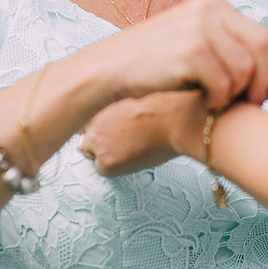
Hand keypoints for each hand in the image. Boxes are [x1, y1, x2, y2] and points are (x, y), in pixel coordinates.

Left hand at [80, 91, 200, 176]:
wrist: (178, 118)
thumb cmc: (168, 105)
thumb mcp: (137, 98)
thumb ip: (121, 108)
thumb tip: (123, 120)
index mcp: (98, 100)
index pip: (89, 120)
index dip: (106, 127)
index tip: (118, 130)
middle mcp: (92, 120)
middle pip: (89, 137)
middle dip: (104, 141)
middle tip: (126, 141)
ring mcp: (96, 141)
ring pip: (96, 154)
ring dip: (110, 154)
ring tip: (135, 148)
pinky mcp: (106, 160)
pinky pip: (104, 170)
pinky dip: (118, 168)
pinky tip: (135, 156)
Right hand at [101, 0, 267, 109]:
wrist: (109, 69)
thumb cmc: (155, 63)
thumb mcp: (194, 40)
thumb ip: (228, 46)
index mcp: (213, 2)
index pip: (262, 35)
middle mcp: (209, 9)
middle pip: (261, 48)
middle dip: (264, 81)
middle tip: (256, 103)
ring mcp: (198, 29)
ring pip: (245, 69)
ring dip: (238, 93)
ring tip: (220, 102)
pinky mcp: (189, 53)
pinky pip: (224, 84)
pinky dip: (219, 100)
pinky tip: (205, 103)